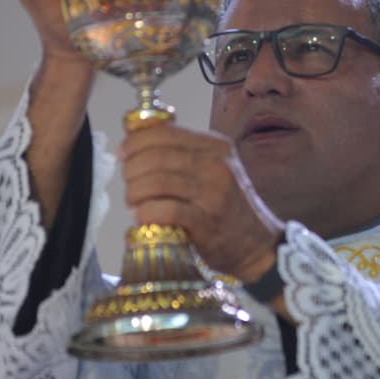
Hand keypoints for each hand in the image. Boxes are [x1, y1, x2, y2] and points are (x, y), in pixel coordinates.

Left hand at [119, 125, 283, 283]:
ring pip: (158, 181)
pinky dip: (146, 212)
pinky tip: (141, 216)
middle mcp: (216, 166)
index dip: (136, 141)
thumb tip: (134, 143)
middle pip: (158, 156)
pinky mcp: (207, 222)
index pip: (166, 133)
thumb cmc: (226, 207)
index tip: (122, 152)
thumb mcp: (212, 170)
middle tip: (127, 181)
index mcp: (215, 147)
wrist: (256, 245)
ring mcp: (213, 194)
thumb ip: (181, 155)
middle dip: (132, 169)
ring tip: (132, 201)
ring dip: (135, 191)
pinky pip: (167, 210)